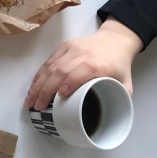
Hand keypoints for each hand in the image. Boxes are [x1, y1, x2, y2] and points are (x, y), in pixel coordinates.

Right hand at [25, 18, 142, 110]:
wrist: (115, 39)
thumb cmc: (119, 64)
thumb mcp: (127, 83)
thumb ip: (121, 99)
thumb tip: (112, 118)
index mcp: (97, 65)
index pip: (78, 74)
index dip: (67, 85)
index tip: (58, 99)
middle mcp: (82, 55)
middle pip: (59, 72)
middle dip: (45, 90)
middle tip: (37, 106)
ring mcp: (71, 49)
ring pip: (51, 66)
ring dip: (38, 84)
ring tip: (30, 99)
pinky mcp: (64, 46)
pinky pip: (49, 60)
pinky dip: (39, 74)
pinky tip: (33, 85)